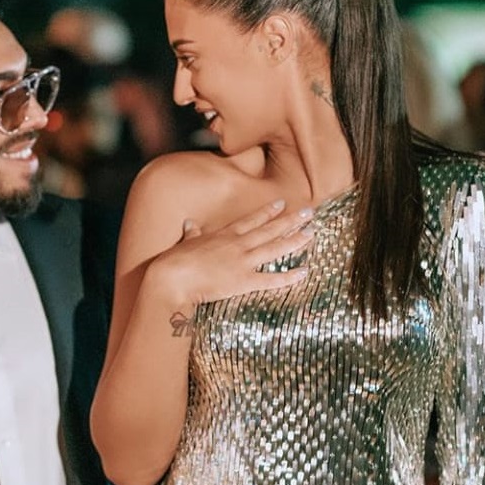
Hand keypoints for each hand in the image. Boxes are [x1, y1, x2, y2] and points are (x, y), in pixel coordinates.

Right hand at [148, 199, 313, 306]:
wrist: (172, 278)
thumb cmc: (175, 262)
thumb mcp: (185, 242)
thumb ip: (191, 233)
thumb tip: (189, 223)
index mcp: (223, 235)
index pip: (251, 220)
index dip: (267, 211)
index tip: (282, 203)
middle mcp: (237, 244)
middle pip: (269, 229)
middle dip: (290, 220)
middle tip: (309, 212)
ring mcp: (242, 261)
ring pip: (275, 248)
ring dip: (295, 240)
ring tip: (312, 233)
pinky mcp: (244, 281)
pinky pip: (271, 279)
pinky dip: (289, 276)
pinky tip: (304, 272)